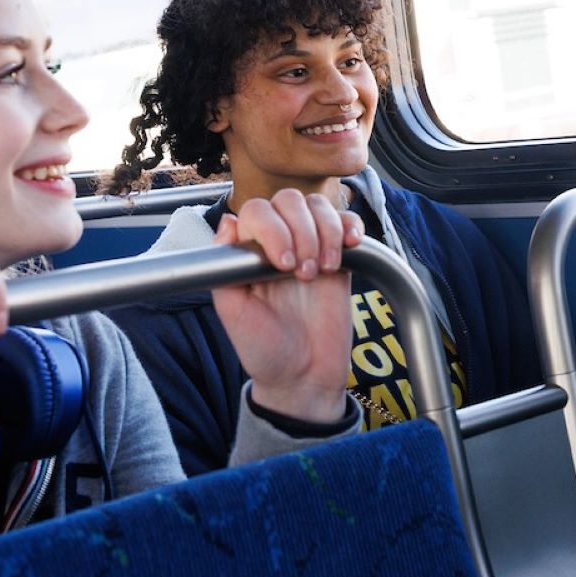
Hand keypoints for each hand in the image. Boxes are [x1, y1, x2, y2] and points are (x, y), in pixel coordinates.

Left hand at [210, 188, 362, 423]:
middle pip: (290, 200)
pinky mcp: (341, 258)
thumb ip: (224, 269)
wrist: (303, 376)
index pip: (257, 211)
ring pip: (319, 206)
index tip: (281, 265)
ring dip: (325, 231)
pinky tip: (349, 246)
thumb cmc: (264, 348)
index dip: (272, 228)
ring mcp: (312, 247)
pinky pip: (349, 222)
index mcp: (249, 252)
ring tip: (322, 270)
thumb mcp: (233, 313)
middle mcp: (280, 243)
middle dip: (300, 230)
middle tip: (302, 272)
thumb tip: (227, 224)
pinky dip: (351, 226)